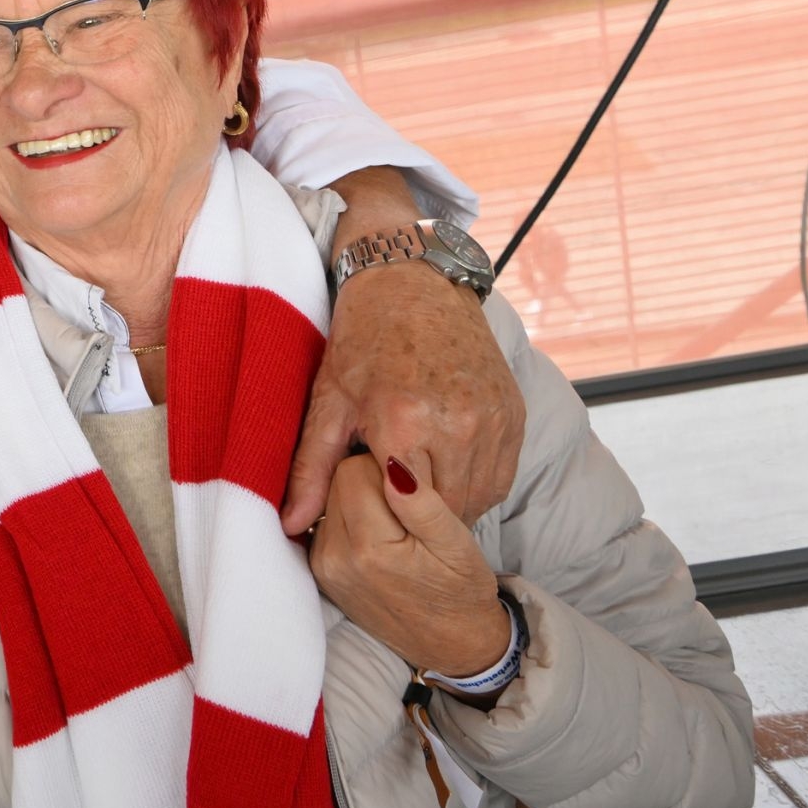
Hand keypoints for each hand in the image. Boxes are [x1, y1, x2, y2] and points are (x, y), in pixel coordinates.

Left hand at [280, 170, 523, 534]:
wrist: (414, 281)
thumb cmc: (363, 338)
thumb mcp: (328, 401)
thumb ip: (311, 470)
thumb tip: (290, 526)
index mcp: (405, 424)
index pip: (403, 513)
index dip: (386, 519)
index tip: (372, 506)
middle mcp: (458, 426)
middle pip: (445, 513)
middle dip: (419, 517)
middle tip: (394, 497)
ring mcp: (493, 421)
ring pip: (477, 499)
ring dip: (450, 503)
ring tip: (419, 481)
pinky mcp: (516, 414)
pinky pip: (501, 476)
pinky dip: (476, 482)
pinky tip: (446, 466)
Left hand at [308, 450, 506, 677]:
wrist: (449, 643)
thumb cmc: (459, 592)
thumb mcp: (457, 545)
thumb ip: (422, 505)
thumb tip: (394, 466)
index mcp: (370, 548)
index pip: (354, 469)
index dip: (386, 468)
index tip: (413, 490)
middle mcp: (335, 558)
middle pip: (337, 481)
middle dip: (370, 483)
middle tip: (406, 510)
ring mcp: (324, 567)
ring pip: (330, 497)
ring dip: (360, 500)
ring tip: (396, 525)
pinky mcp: (321, 571)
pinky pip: (328, 520)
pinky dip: (352, 518)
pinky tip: (381, 537)